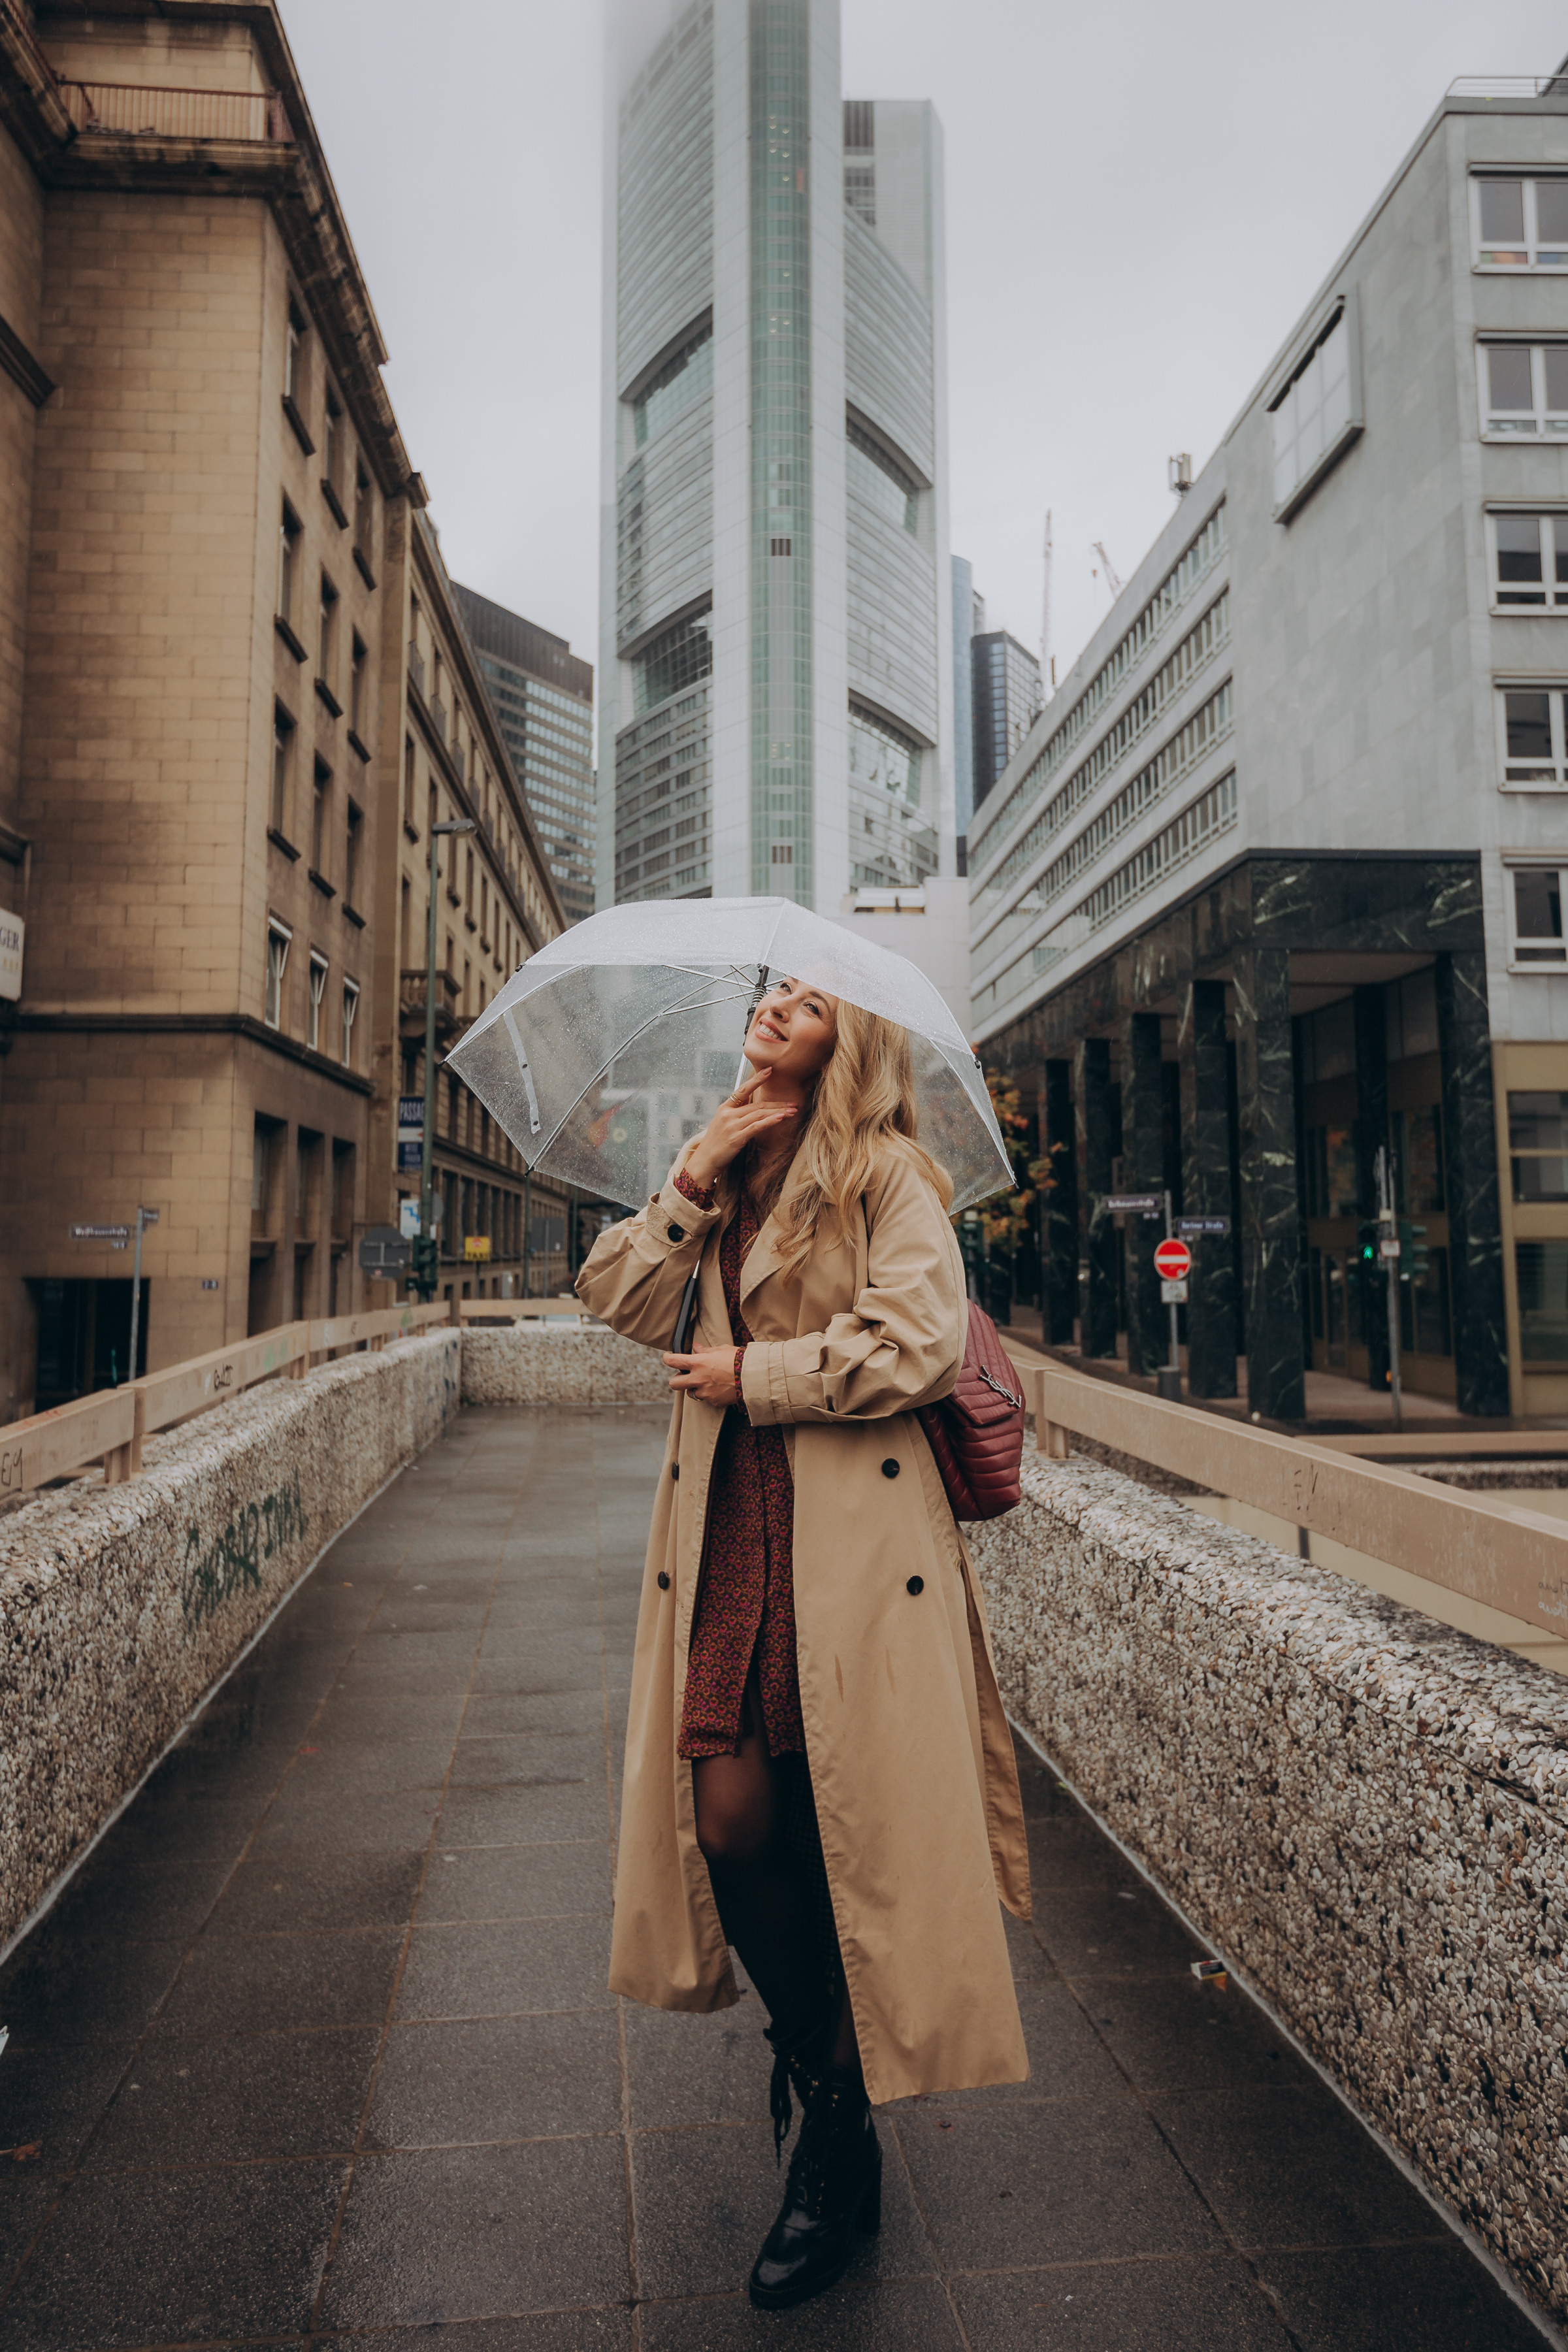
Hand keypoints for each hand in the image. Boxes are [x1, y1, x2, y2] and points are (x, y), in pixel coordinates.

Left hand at [663, 1347, 741, 1403]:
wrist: (754, 1376)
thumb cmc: (739, 1359)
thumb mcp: (721, 1350)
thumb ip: (705, 1351)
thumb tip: (696, 1348)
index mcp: (698, 1363)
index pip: (673, 1361)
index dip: (668, 1358)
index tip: (668, 1357)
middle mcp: (698, 1379)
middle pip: (674, 1384)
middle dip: (676, 1380)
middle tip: (683, 1376)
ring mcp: (705, 1392)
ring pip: (692, 1393)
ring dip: (697, 1388)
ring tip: (709, 1382)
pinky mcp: (714, 1402)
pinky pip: (708, 1399)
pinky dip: (711, 1395)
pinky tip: (721, 1388)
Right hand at [684, 1072, 797, 1191]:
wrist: (704, 1161)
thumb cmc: (715, 1144)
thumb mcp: (723, 1124)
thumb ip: (736, 1114)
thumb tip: (751, 1107)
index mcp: (725, 1108)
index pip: (743, 1090)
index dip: (757, 1080)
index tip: (770, 1070)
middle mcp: (728, 1114)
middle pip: (757, 1105)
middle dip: (778, 1104)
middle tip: (793, 1103)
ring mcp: (732, 1125)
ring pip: (760, 1114)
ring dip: (779, 1112)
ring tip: (793, 1111)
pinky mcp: (737, 1138)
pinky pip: (757, 1126)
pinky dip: (770, 1121)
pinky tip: (781, 1118)